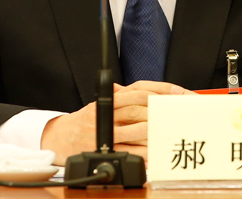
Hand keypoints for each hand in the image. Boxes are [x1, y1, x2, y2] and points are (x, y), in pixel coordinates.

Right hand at [41, 80, 195, 164]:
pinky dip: (144, 152)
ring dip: (157, 130)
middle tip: (182, 114)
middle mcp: (107, 112)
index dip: (161, 89)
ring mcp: (105, 131)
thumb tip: (151, 91)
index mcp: (110, 99)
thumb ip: (123, 95)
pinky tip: (157, 152)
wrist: (60, 136)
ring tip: (174, 131)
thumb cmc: (86, 120)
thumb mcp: (103, 102)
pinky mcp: (104, 148)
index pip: (139, 89)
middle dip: (162, 111)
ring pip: (136, 128)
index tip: (179, 93)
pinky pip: (128, 150)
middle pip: (139, 108)